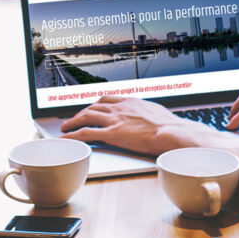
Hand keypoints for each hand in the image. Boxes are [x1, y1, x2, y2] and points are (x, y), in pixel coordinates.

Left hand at [59, 96, 210, 155]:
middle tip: (73, 119)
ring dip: (73, 122)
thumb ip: (146, 114)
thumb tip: (148, 118)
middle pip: (93, 107)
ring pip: (86, 116)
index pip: (106, 99)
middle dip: (80, 113)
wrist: (173, 132)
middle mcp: (120, 108)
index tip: (89, 108)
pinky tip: (67, 139)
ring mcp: (115, 120)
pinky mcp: (112, 134)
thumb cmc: (170, 126)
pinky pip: (86, 133)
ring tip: (65, 128)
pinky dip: (73, 135)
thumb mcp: (156, 113)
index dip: (95, 104)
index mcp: (130, 102)